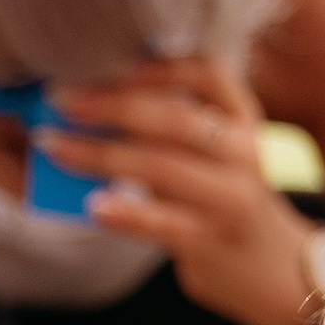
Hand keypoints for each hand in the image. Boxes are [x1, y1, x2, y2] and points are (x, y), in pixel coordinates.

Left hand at [42, 55, 323, 324]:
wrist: (270, 267)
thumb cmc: (219, 196)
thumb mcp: (210, 149)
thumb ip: (166, 121)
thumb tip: (83, 93)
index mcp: (242, 118)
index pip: (208, 72)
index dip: (157, 63)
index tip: (106, 56)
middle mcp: (243, 152)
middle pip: (176, 118)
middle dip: (111, 104)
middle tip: (59, 97)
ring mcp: (231, 199)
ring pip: (163, 167)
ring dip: (100, 153)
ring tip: (54, 146)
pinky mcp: (211, 241)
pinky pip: (163, 223)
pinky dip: (126, 212)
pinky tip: (92, 206)